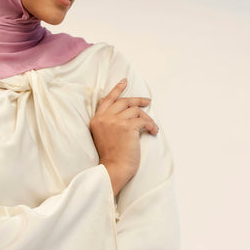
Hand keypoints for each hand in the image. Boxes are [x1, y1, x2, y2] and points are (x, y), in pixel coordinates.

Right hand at [90, 78, 158, 195]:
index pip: (107, 99)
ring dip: (146, 118)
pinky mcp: (127, 127)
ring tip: (151, 126)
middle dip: (138, 100)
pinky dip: (151, 125)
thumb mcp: (103, 135)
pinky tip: (153, 131)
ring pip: (135, 110)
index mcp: (96, 120)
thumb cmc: (111, 156)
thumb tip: (124, 110)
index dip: (117, 89)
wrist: (114, 168)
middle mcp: (104, 118)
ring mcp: (115, 121)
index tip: (124, 81)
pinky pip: (144, 120)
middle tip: (147, 101)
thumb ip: (108, 122)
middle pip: (124, 101)